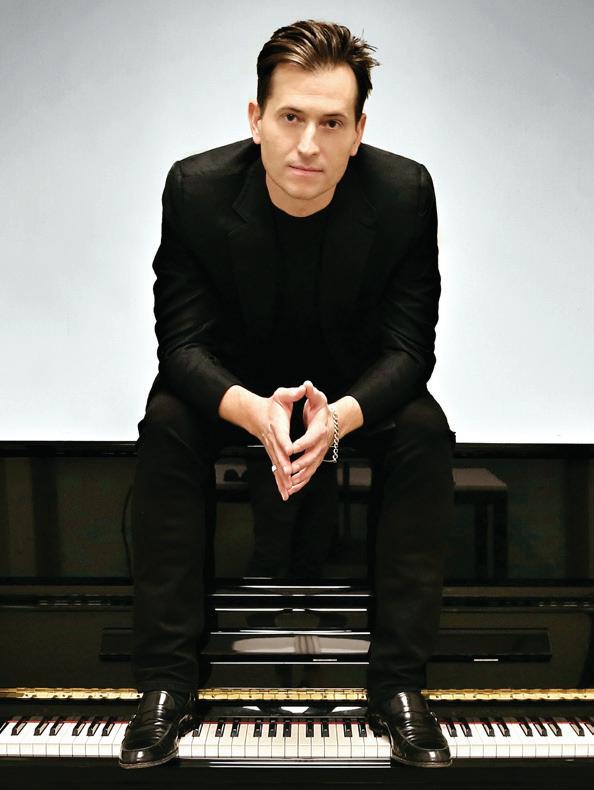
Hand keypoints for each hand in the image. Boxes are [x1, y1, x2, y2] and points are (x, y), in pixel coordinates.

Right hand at [253, 384, 305, 500]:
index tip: (289, 451)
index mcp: (277, 426)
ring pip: (277, 466)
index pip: (281, 436)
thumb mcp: (281, 395)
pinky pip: (276, 471)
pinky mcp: (272, 455)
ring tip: (287, 492)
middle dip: (283, 466)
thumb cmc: (271, 404)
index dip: (285, 443)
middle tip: (289, 476)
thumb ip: (292, 393)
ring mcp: (271, 449)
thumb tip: (303, 387)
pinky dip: (280, 482)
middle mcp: (273, 440)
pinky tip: (285, 493)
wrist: (254, 414)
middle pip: (278, 455)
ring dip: (282, 479)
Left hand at [288, 380, 331, 495]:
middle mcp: (321, 444)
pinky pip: (309, 473)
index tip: (291, 448)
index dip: (302, 443)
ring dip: (300, 477)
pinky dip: (301, 481)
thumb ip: (311, 392)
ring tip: (289, 484)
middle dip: (300, 465)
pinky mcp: (316, 459)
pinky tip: (291, 489)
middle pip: (311, 457)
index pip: (311, 438)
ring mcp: (319, 453)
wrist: (333, 420)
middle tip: (288, 470)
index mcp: (320, 429)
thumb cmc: (321, 409)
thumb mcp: (317, 398)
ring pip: (310, 468)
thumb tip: (307, 384)